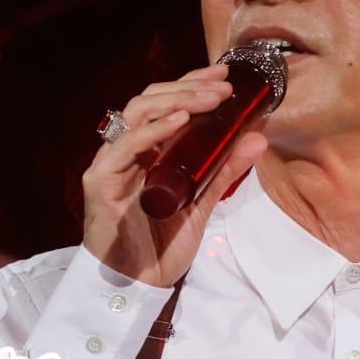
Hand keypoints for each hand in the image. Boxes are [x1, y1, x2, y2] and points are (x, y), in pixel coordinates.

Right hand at [81, 62, 268, 287]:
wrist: (140, 283)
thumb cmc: (164, 243)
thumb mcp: (203, 200)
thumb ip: (225, 168)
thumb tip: (258, 137)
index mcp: (148, 150)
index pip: (166, 103)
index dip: (192, 83)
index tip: (224, 75)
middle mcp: (127, 150)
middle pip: (150, 100)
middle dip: (189, 88)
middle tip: (223, 86)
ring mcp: (111, 163)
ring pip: (137, 114)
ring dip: (176, 101)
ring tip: (209, 98)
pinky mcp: (101, 182)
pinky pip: (124, 147)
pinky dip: (152, 131)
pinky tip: (178, 121)